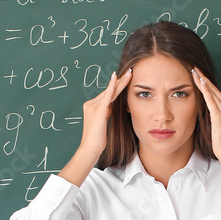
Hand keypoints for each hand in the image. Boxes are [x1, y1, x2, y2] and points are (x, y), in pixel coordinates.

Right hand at [59, 69, 132, 186]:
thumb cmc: (97, 140)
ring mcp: (93, 106)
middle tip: (130, 71)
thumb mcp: (102, 123)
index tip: (125, 78)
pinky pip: (107, 95)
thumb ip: (105, 112)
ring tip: (130, 73)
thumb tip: (111, 107)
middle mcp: (91, 104)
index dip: (117, 86)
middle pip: (109, 90)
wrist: (90, 148)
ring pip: (110, 91)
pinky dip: (112, 86)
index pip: (107, 94)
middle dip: (120, 81)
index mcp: (92, 106)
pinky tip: (116, 77)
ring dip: (121, 82)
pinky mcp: (98, 110)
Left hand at [192, 67, 220, 178]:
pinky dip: (206, 90)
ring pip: (212, 92)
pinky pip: (211, 100)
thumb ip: (214, 116)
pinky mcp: (219, 116)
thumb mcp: (218, 126)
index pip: (216, 93)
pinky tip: (200, 82)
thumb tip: (206, 111)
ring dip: (202, 81)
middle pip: (214, 89)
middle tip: (195, 68)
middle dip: (203, 78)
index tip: (199, 75)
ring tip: (194, 71)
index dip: (207, 83)